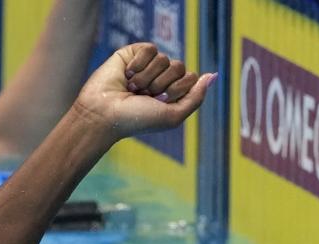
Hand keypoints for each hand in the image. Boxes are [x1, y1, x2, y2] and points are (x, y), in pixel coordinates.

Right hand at [72, 43, 215, 139]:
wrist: (105, 113)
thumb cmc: (138, 119)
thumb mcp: (174, 115)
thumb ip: (196, 97)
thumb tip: (213, 75)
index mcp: (174, 93)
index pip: (191, 78)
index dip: (178, 89)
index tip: (161, 102)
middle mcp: (163, 78)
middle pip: (180, 67)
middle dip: (162, 84)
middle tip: (145, 96)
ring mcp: (149, 66)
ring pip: (164, 59)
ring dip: (148, 77)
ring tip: (133, 88)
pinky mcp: (133, 54)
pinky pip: (150, 49)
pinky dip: (140, 63)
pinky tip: (128, 74)